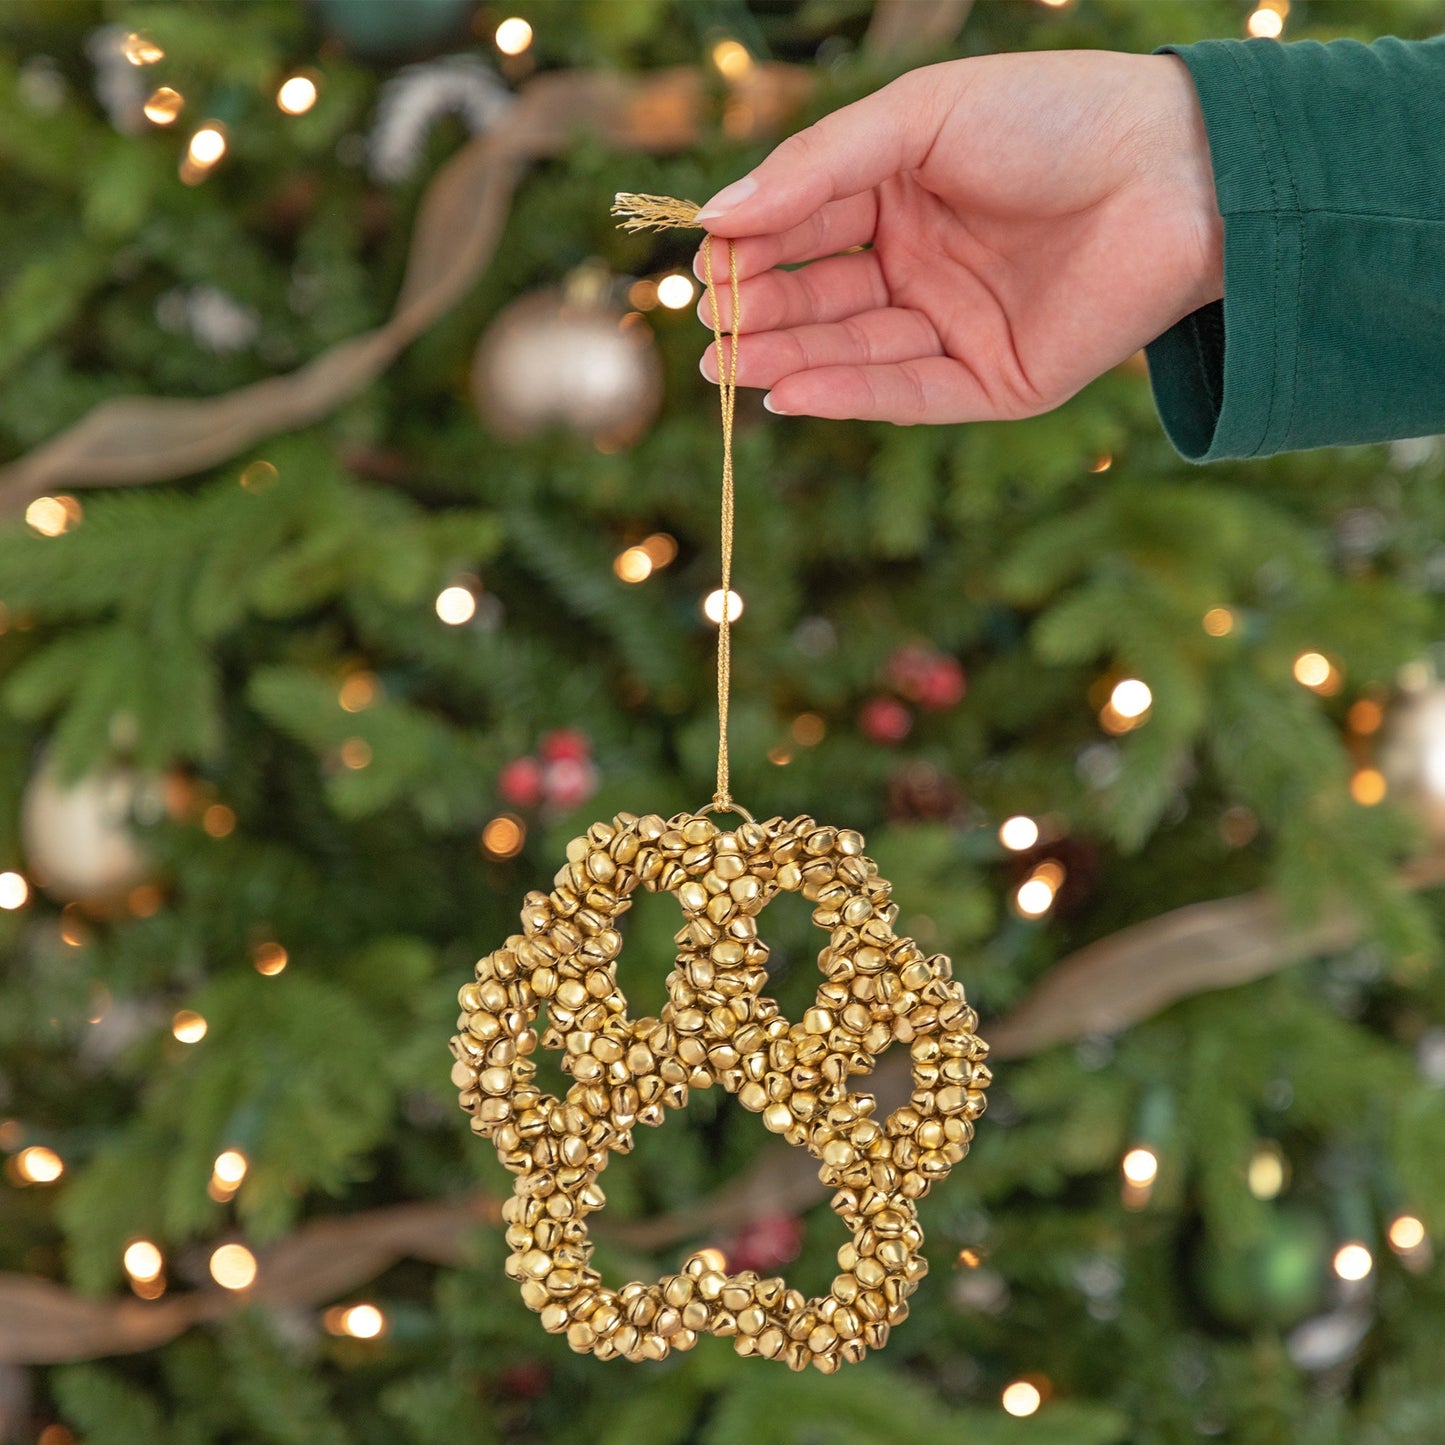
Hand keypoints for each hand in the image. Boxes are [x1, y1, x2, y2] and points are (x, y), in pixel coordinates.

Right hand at [694, 51, 1222, 424]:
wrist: (1179, 168)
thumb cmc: (1052, 117)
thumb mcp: (919, 119)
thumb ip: (817, 168)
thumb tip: (714, 216)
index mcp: (900, 193)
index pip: (804, 228)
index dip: (752, 247)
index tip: (703, 264)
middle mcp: (921, 264)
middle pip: (819, 298)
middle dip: (761, 314)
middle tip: (708, 330)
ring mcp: (956, 327)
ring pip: (854, 352)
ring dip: (789, 359)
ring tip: (726, 367)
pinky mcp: (993, 382)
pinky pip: (908, 393)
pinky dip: (849, 395)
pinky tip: (790, 390)